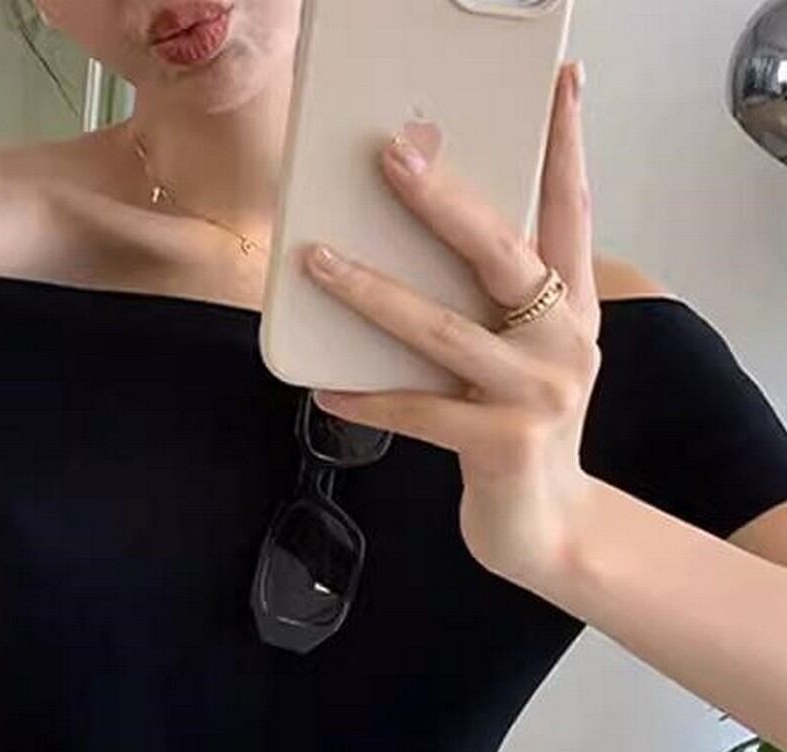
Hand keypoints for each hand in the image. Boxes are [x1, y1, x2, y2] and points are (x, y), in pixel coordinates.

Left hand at [306, 60, 601, 587]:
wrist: (546, 530)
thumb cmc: (523, 433)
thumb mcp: (528, 359)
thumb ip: (496, 307)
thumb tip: (413, 246)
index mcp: (574, 309)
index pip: (572, 211)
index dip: (565, 145)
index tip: (558, 83)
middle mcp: (564, 343)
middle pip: (503, 255)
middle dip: (445, 202)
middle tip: (394, 155)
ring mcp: (536, 395)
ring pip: (444, 329)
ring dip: (372, 292)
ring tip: (316, 260)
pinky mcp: (500, 445)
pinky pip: (418, 410)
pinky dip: (368, 398)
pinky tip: (324, 388)